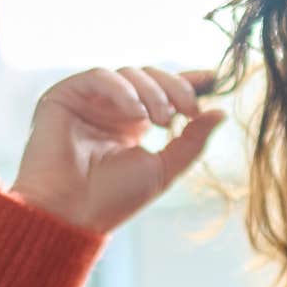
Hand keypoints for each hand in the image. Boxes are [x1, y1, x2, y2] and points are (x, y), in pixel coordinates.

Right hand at [10, 65, 224, 232]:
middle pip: (150, 76)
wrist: (71, 214)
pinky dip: (123, 90)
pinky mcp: (65, 96)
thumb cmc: (113, 199)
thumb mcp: (164, 169)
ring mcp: (88, 100)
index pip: (163, 91)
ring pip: (129, 73)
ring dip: (153, 92)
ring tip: (161, 121)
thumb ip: (192, 141)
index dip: (188, 81)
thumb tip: (221, 112)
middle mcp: (111, 108)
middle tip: (189, 111)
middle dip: (175, 88)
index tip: (214, 78)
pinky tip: (137, 113)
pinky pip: (100, 76)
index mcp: (133, 123)